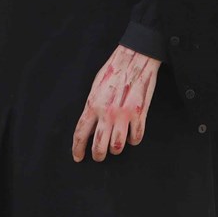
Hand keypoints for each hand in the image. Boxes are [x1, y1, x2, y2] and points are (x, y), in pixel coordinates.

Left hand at [73, 44, 159, 161]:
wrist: (134, 58)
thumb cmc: (113, 70)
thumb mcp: (95, 88)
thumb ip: (92, 107)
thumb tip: (90, 125)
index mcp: (93, 105)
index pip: (81, 133)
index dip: (77, 148)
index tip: (78, 157)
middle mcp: (107, 113)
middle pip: (99, 146)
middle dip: (98, 155)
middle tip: (99, 156)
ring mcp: (124, 115)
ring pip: (117, 146)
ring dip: (115, 149)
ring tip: (115, 146)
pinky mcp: (140, 114)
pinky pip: (136, 137)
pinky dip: (133, 140)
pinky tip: (131, 136)